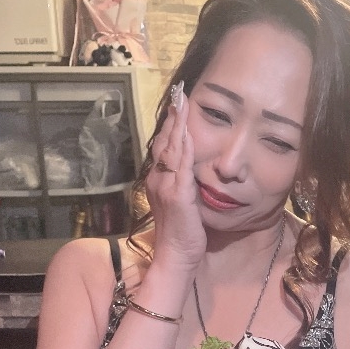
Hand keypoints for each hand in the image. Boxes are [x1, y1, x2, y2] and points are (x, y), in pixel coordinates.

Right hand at [145, 83, 206, 271]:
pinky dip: (183, 146)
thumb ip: (183, 183)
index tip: (178, 102)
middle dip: (173, 116)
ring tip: (182, 101)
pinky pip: (180, 166)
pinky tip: (187, 131)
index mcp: (159, 180)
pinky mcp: (177, 195)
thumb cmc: (183, 232)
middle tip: (179, 92)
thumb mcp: (182, 202)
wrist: (177, 256)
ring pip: (170, 148)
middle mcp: (158, 179)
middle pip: (164, 140)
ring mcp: (165, 186)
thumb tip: (191, 167)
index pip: (164, 145)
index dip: (171, 123)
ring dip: (177, 123)